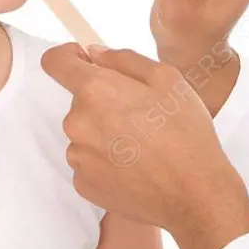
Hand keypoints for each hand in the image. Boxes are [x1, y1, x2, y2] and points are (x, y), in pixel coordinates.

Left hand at [41, 43, 248, 248]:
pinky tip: (136, 165)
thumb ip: (124, 59)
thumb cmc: (185, 133)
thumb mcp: (167, 78)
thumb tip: (95, 54)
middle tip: (140, 113)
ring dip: (105, 132)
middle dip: (103, 100)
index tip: (86, 61)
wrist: (193, 194)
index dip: (68, 56)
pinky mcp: (84, 184)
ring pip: (85, 132)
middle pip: (79, 100)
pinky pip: (89, 161)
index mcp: (95, 91)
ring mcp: (78, 157)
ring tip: (142, 144)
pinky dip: (107, 159)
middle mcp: (77, 124)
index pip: (55, 61)